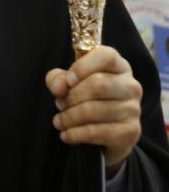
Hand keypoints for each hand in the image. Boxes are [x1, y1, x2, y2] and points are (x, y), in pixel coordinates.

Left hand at [45, 46, 141, 168]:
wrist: (109, 131)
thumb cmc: (88, 97)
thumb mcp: (71, 81)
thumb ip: (59, 78)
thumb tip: (58, 87)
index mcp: (119, 65)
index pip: (106, 56)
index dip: (83, 66)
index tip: (68, 80)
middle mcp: (131, 85)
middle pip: (98, 85)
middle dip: (72, 96)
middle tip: (59, 104)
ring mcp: (133, 109)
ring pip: (93, 110)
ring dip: (69, 117)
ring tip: (60, 120)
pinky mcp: (130, 132)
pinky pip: (97, 132)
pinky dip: (76, 134)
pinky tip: (66, 135)